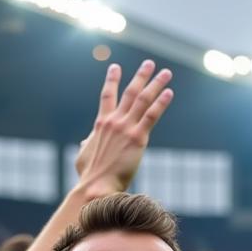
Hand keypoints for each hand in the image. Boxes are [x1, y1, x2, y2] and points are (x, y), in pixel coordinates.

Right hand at [74, 59, 172, 197]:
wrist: (96, 187)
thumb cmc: (88, 176)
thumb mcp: (82, 157)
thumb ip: (86, 145)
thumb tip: (84, 143)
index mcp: (100, 124)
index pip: (107, 96)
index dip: (111, 80)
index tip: (115, 67)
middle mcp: (114, 121)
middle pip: (130, 92)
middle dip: (141, 76)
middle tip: (149, 63)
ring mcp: (126, 128)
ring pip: (143, 99)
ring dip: (155, 84)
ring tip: (166, 73)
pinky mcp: (138, 138)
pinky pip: (152, 116)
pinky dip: (161, 103)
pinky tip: (169, 93)